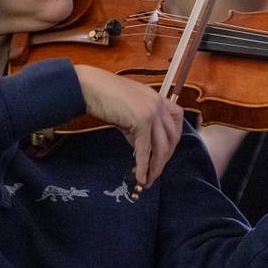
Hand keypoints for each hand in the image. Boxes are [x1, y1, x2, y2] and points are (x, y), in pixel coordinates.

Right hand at [73, 65, 183, 187]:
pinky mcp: (141, 121)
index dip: (174, 138)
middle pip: (172, 137)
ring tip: (148, 180)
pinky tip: (141, 178)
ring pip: (161, 147)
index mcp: (157, 97)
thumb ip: (140, 126)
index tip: (166, 151)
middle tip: (155, 172)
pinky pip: (144, 150)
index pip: (177, 119)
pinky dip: (143, 167)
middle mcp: (158, 104)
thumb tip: (142, 149)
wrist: (90, 86)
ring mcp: (151, 112)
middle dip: (165, 158)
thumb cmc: (104, 95)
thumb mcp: (129, 110)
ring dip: (156, 167)